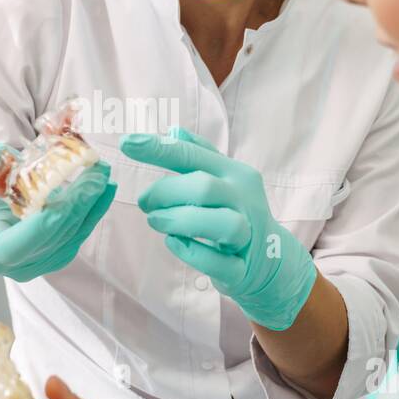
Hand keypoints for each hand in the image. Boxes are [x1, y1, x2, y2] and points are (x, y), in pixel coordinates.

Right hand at [0, 140, 115, 281]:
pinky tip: (105, 190)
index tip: (63, 198)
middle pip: (50, 239)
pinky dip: (93, 213)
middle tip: (96, 174)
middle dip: (76, 205)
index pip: (12, 247)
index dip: (39, 227)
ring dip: (91, 207)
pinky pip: (77, 237)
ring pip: (69, 239)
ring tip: (103, 176)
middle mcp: (9, 264)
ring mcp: (34, 265)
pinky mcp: (54, 258)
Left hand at [121, 126, 317, 330]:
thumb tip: (173, 130)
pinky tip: (173, 242)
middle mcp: (244, 200)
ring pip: (220, 223)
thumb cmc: (236, 213)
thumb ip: (198, 154)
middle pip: (204, 187)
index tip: (127, 143)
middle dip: (166, 192)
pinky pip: (218, 262)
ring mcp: (247, 235)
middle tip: (145, 202)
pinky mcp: (241, 268)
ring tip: (155, 220)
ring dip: (179, 220)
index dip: (159, 148)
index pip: (194, 154)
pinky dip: (191, 252)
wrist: (271, 260)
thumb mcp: (223, 179)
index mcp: (235, 174)